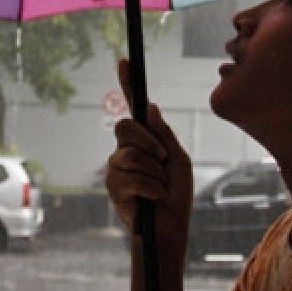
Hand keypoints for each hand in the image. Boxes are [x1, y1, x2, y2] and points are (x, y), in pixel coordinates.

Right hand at [104, 59, 192, 253]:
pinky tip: (153, 199)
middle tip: (163, 160)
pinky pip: (130, 177)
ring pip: (129, 154)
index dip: (126, 84)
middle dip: (148, 142)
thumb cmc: (176, 195)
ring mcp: (117, 168)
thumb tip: (149, 107)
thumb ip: (163, 135)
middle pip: (124, 127)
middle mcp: (125, 150)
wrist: (170, 228)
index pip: (132, 108)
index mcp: (144, 140)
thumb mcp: (178, 160)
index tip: (124, 62)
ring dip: (153, 171)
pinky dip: (150, 187)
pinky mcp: (113, 188)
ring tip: (160, 187)